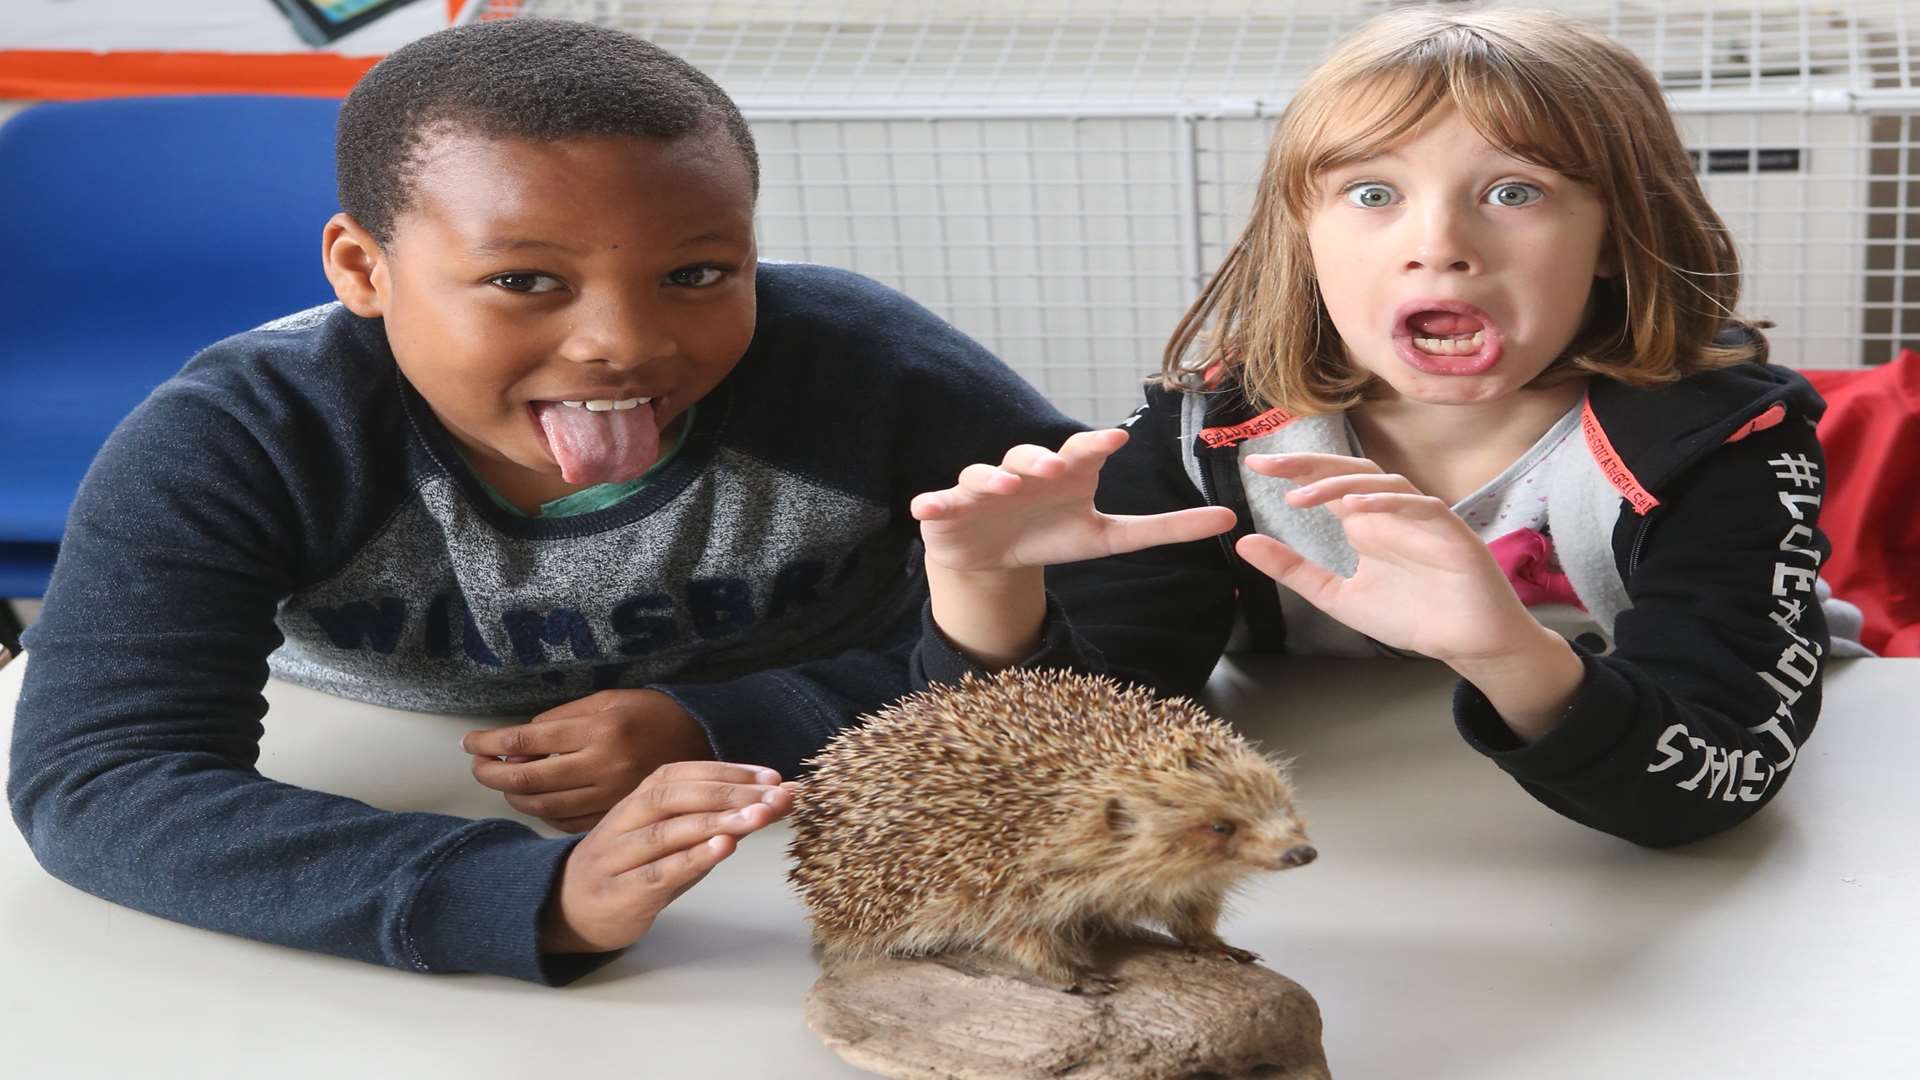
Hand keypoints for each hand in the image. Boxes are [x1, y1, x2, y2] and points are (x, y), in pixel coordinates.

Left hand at [464, 689, 714, 832]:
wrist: (702, 740)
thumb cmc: (651, 714)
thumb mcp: (608, 700)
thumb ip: (563, 719)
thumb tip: (521, 741)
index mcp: (600, 729)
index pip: (528, 740)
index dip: (492, 743)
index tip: (471, 743)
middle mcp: (603, 765)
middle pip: (529, 779)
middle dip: (493, 774)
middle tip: (478, 767)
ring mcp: (610, 795)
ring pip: (543, 805)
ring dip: (514, 795)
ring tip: (505, 782)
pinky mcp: (616, 814)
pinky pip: (566, 821)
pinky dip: (543, 812)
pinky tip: (537, 799)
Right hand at [542, 761, 794, 953]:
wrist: (565, 910)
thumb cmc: (629, 869)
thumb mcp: (669, 839)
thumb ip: (712, 822)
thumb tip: (769, 802)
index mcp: (638, 799)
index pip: (683, 774)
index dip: (729, 771)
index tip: (773, 776)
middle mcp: (626, 821)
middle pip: (676, 796)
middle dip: (731, 792)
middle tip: (777, 796)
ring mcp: (618, 857)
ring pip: (668, 831)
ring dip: (718, 821)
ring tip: (760, 816)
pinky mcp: (620, 894)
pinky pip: (657, 873)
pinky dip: (692, 859)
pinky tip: (723, 849)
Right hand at [910, 428, 1234, 664]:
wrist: (993, 556)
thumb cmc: (1051, 535)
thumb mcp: (1109, 538)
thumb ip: (1166, 528)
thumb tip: (1232, 521)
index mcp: (1065, 474)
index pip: (1081, 452)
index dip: (1095, 445)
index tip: (1115, 441)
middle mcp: (1024, 472)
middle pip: (1031, 455)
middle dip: (1041, 458)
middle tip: (1055, 467)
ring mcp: (984, 488)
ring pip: (984, 472)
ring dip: (992, 475)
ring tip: (1005, 484)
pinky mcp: (948, 508)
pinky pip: (938, 500)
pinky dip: (933, 501)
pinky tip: (925, 507)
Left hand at [1233, 453, 1539, 662]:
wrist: (1467, 642)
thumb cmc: (1410, 615)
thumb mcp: (1336, 596)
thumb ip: (1294, 571)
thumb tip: (1243, 543)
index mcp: (1365, 523)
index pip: (1326, 483)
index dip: (1293, 470)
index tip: (1254, 466)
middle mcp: (1390, 512)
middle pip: (1349, 472)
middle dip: (1308, 464)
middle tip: (1267, 464)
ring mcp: (1421, 518)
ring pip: (1382, 482)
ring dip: (1341, 485)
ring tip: (1301, 497)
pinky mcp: (1450, 532)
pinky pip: (1421, 505)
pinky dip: (1390, 501)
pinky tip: (1359, 507)